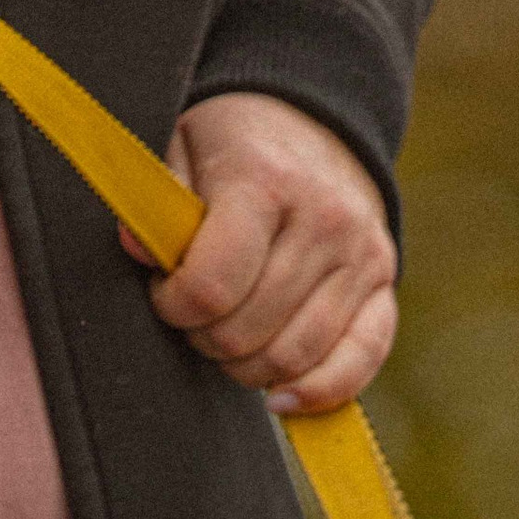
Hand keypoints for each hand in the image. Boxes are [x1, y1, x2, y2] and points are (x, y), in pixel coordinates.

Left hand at [124, 91, 397, 414]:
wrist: (314, 122)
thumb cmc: (235, 146)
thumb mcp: (184, 146)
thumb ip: (158, 201)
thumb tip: (135, 247)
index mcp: (267, 179)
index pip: (211, 286)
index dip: (174, 307)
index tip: (166, 294)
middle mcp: (324, 217)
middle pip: (247, 331)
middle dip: (207, 337)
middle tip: (197, 316)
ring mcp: (361, 254)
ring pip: (292, 357)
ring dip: (247, 367)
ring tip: (230, 338)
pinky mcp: (384, 284)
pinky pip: (358, 362)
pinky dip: (317, 392)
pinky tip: (279, 397)